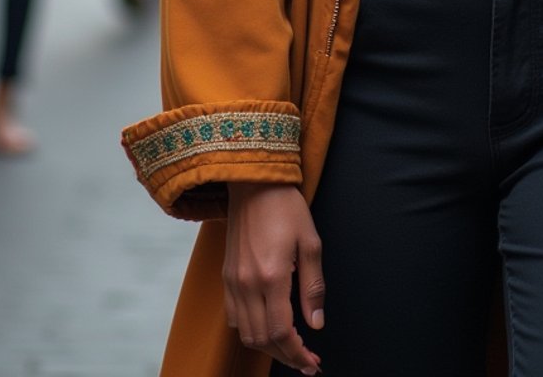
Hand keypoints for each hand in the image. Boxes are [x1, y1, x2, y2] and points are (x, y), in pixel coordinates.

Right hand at [224, 182, 323, 374]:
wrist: (254, 183)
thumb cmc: (286, 207)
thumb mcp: (311, 241)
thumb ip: (313, 286)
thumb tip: (316, 323)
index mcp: (272, 276)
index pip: (282, 333)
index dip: (298, 355)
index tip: (312, 363)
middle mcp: (248, 283)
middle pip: (262, 340)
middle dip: (286, 356)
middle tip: (306, 362)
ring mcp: (233, 281)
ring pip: (246, 333)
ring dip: (268, 347)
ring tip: (290, 347)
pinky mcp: (226, 276)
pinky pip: (234, 317)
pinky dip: (250, 330)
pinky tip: (267, 326)